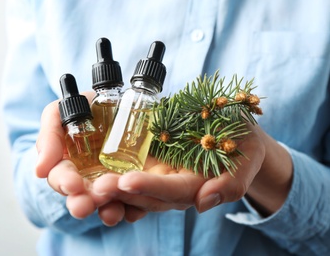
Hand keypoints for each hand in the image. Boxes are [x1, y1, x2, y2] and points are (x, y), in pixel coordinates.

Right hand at [36, 94, 145, 225]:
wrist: (121, 102)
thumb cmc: (87, 107)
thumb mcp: (60, 113)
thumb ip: (48, 135)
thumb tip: (40, 171)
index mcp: (68, 166)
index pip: (61, 179)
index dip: (64, 182)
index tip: (71, 184)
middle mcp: (89, 180)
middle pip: (82, 198)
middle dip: (82, 203)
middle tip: (85, 205)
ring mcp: (113, 186)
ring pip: (108, 206)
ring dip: (108, 210)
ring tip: (111, 212)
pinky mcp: (136, 188)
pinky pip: (136, 205)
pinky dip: (134, 209)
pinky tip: (135, 210)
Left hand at [94, 123, 292, 219]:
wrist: (235, 131)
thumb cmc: (243, 142)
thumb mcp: (247, 157)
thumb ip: (231, 182)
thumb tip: (204, 202)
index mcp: (196, 186)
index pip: (172, 192)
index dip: (150, 188)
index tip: (127, 181)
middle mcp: (173, 185)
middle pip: (146, 195)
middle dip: (121, 192)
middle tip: (96, 186)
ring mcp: (160, 175)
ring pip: (132, 187)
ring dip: (110, 188)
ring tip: (87, 183)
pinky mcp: (150, 162)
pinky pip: (129, 171)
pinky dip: (112, 174)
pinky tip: (92, 172)